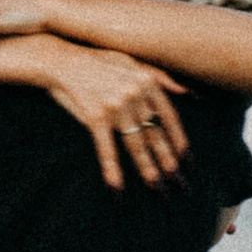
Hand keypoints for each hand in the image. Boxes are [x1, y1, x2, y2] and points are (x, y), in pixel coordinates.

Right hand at [28, 42, 190, 191]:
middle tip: (181, 186)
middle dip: (169, 163)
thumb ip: (160, 78)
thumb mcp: (131, 62)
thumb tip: (189, 93)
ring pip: (137, 145)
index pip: (169, 117)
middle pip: (156, 135)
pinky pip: (107, 149)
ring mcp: (115, 105)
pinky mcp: (95, 116)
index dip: (179, 141)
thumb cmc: (96, 62)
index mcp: (146, 82)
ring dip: (148, 171)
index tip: (187, 161)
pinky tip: (117, 189)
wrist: (62, 60)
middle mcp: (135, 93)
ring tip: (158, 191)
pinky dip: (112, 170)